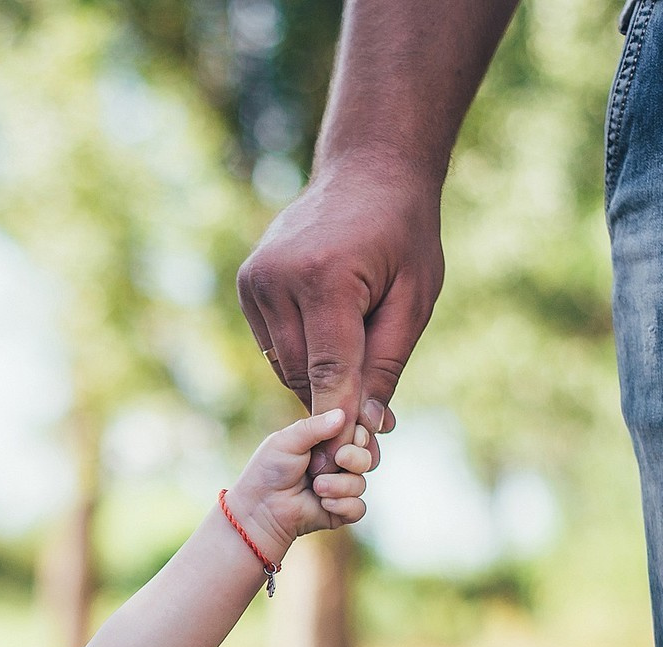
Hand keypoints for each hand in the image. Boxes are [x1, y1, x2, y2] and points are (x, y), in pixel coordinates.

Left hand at [227, 408, 376, 557]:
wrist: (261, 508)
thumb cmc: (269, 470)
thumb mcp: (288, 440)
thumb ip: (314, 427)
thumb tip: (342, 414)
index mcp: (327, 442)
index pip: (358, 433)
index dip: (359, 434)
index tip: (352, 435)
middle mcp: (337, 464)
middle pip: (366, 457)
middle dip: (355, 458)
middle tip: (339, 459)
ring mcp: (339, 488)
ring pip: (361, 483)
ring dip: (340, 485)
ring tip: (316, 487)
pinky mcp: (340, 511)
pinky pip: (358, 508)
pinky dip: (343, 505)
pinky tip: (324, 503)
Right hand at [236, 162, 445, 467]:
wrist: (369, 171)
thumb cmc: (405, 233)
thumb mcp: (415, 299)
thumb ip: (386, 364)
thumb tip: (366, 427)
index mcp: (327, 277)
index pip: (329, 370)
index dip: (339, 419)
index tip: (348, 460)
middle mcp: (279, 278)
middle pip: (301, 373)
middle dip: (332, 399)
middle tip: (367, 419)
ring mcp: (256, 278)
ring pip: (282, 364)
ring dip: (316, 376)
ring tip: (356, 353)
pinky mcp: (247, 282)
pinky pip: (272, 344)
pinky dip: (300, 353)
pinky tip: (330, 330)